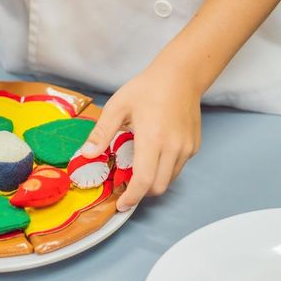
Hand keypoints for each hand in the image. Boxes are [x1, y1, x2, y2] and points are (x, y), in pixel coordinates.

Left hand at [81, 65, 201, 211]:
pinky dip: (165, 169)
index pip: (144, 181)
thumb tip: (86, 154)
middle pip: (158, 187)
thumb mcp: (118, 106)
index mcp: (153, 139)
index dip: (132, 197)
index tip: (121, 204)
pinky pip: (178, 167)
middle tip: (127, 185)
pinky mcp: (194, 146)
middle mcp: (173, 147)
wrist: (180, 76)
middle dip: (141, 193)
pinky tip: (155, 154)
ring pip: (170, 179)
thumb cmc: (147, 88)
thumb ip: (101, 132)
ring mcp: (187, 148)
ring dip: (154, 181)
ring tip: (140, 168)